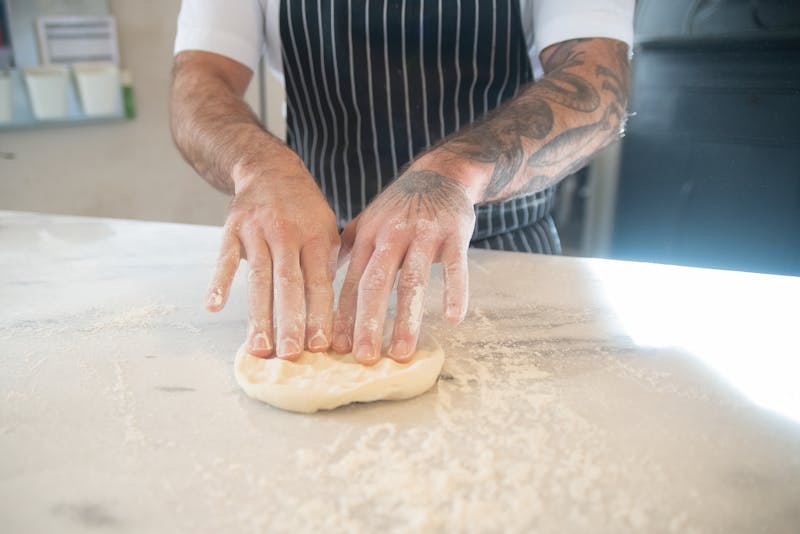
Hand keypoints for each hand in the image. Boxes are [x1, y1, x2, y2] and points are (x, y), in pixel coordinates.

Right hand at [205, 157, 339, 359]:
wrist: (269, 168)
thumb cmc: (302, 207)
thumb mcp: (326, 227)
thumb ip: (327, 263)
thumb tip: (336, 307)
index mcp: (315, 237)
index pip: (319, 283)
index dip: (319, 315)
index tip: (320, 345)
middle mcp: (287, 233)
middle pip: (289, 284)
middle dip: (290, 321)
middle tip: (291, 355)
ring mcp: (258, 231)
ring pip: (259, 278)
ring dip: (259, 315)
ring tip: (260, 347)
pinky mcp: (232, 228)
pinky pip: (224, 258)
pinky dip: (219, 282)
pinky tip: (215, 306)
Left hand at [332, 166, 475, 364]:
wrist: (440, 175)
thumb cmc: (400, 207)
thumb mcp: (368, 222)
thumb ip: (347, 252)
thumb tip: (320, 285)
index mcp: (369, 237)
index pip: (352, 282)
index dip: (344, 315)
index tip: (337, 347)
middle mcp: (392, 235)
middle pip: (376, 284)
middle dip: (368, 323)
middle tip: (364, 357)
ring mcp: (424, 234)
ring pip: (413, 280)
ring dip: (407, 319)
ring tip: (403, 351)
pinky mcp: (454, 234)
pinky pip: (455, 266)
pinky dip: (455, 291)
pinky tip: (452, 318)